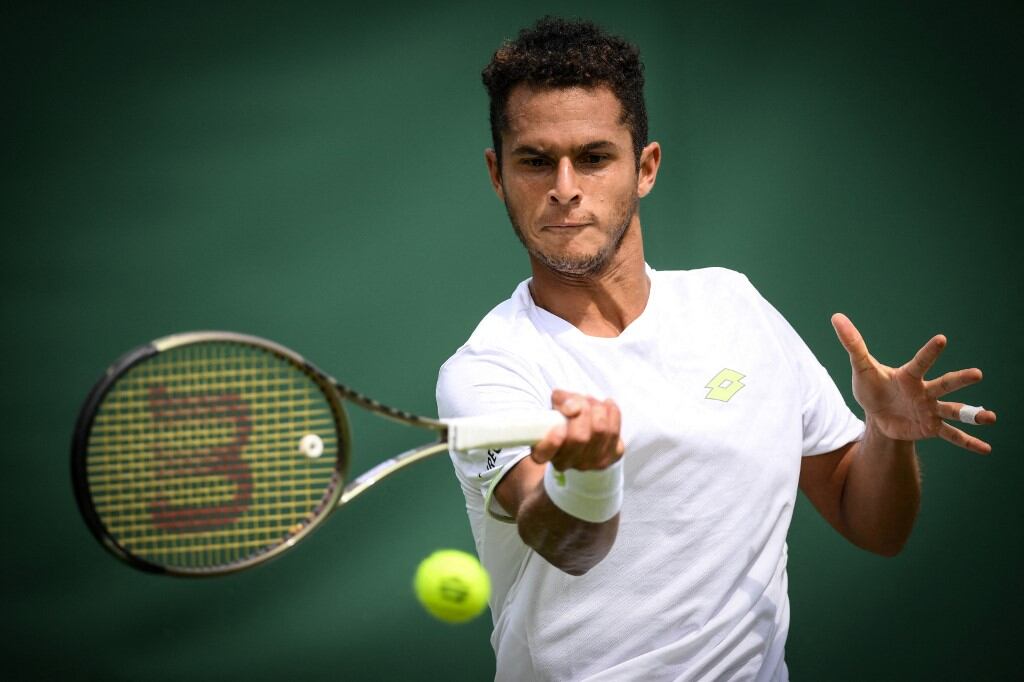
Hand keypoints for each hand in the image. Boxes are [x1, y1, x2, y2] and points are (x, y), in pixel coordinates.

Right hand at [530, 389, 624, 470]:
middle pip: (579, 437)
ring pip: (600, 431)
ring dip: (598, 409)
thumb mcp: (558, 404)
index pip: (543, 455)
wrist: (587, 428)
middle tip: (582, 401)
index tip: (559, 427)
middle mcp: (567, 462)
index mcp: (546, 451)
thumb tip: (573, 408)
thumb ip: (562, 402)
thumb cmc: (567, 416)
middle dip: (584, 411)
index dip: (551, 443)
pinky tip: (606, 406)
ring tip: (593, 402)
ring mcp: (590, 463)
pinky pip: (615, 433)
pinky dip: (613, 413)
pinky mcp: (611, 457)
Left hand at [831, 313, 996, 453]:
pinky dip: (969, 442)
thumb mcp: (861, 368)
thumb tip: (836, 317)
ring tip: (990, 418)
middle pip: (944, 385)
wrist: (878, 416)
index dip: (929, 352)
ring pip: (954, 411)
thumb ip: (853, 344)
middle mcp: (925, 391)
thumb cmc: (873, 387)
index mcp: (909, 376)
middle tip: (977, 374)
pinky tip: (986, 449)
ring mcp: (931, 410)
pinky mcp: (931, 428)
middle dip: (960, 380)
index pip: (920, 362)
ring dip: (973, 414)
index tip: (941, 339)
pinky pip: (952, 435)